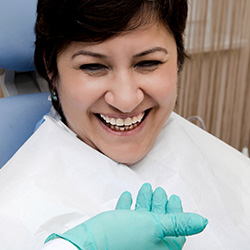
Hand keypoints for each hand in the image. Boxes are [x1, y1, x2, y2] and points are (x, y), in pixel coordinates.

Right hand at [45, 184, 207, 249]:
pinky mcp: (117, 234)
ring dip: (144, 202)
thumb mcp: (155, 225)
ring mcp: (131, 240)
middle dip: (159, 203)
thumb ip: (178, 223)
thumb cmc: (122, 236)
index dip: (176, 212)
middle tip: (159, 191)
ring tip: (146, 189)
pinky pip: (125, 218)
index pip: (175, 231)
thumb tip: (202, 222)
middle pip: (158, 222)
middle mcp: (146, 245)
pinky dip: (127, 207)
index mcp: (159, 247)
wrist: (89, 244)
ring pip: (141, 218)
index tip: (173, 197)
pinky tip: (126, 197)